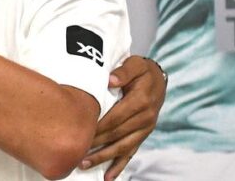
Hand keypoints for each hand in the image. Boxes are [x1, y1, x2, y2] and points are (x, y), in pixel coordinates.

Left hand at [81, 55, 165, 179]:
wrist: (159, 78)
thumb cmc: (141, 70)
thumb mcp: (135, 64)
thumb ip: (123, 71)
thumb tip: (110, 79)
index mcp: (140, 101)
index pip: (116, 117)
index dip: (99, 126)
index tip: (81, 133)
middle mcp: (144, 118)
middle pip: (116, 134)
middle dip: (96, 145)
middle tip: (75, 152)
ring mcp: (145, 129)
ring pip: (122, 147)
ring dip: (103, 158)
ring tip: (84, 165)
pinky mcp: (143, 135)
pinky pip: (131, 152)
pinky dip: (119, 165)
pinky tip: (108, 177)